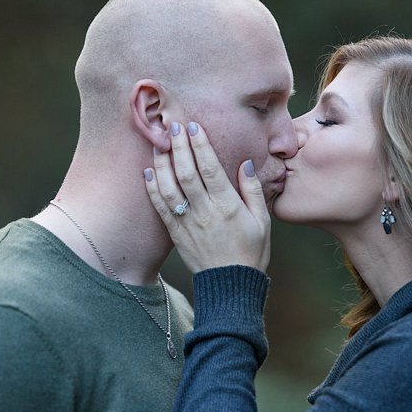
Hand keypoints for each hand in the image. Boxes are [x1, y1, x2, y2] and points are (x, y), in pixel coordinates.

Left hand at [145, 122, 270, 273]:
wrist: (230, 286)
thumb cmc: (251, 252)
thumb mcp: (262, 221)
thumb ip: (253, 190)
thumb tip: (245, 163)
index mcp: (228, 206)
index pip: (210, 169)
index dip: (200, 145)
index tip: (193, 126)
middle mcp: (205, 212)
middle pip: (187, 173)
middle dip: (178, 147)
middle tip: (172, 125)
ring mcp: (187, 223)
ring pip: (169, 188)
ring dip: (162, 163)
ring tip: (158, 143)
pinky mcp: (176, 234)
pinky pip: (161, 208)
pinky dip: (152, 189)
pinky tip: (148, 172)